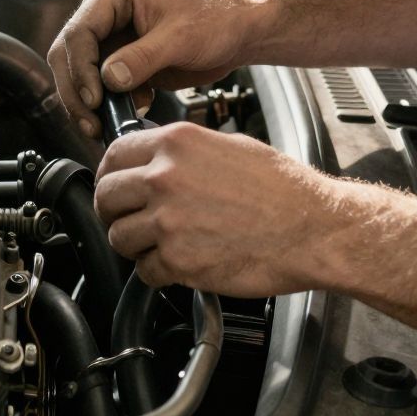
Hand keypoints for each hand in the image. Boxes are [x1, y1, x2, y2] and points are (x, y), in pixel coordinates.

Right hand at [46, 0, 257, 139]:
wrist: (238, 31)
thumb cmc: (216, 19)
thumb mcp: (180, 38)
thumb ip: (142, 58)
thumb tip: (109, 78)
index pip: (79, 32)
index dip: (80, 69)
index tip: (93, 99)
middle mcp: (107, 12)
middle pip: (70, 54)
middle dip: (77, 91)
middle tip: (90, 121)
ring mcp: (114, 37)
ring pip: (81, 73)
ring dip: (88, 102)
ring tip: (102, 125)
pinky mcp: (123, 59)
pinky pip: (101, 85)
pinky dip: (108, 103)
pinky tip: (132, 109)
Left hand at [94, 120, 339, 293]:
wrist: (311, 227)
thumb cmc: (281, 188)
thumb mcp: (228, 146)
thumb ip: (183, 152)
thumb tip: (155, 159)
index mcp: (176, 143)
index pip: (113, 155)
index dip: (110, 173)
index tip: (114, 185)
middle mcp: (165, 178)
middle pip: (106, 198)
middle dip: (114, 212)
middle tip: (129, 219)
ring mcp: (168, 221)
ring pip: (119, 238)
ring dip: (135, 245)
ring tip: (161, 243)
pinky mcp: (178, 260)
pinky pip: (146, 271)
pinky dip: (159, 272)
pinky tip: (180, 262)